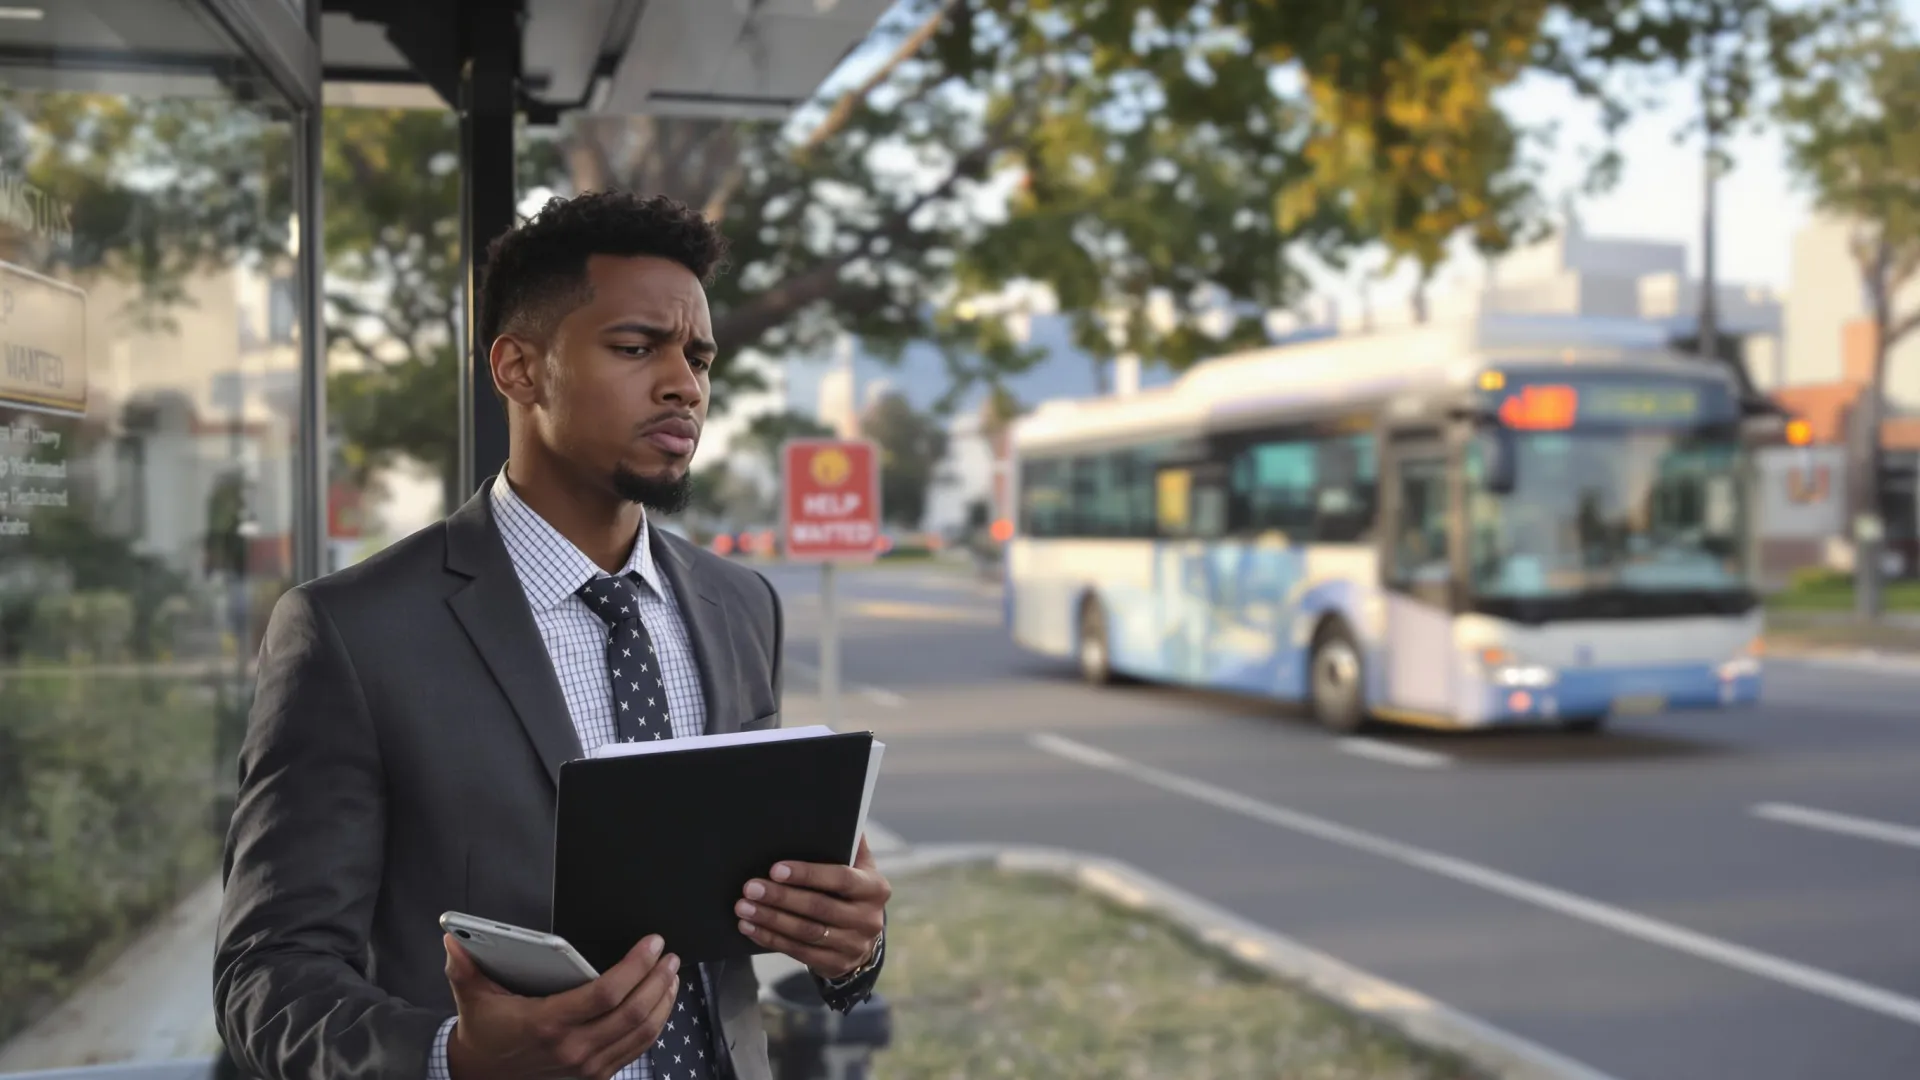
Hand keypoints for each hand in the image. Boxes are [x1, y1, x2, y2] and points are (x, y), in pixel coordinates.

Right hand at [443, 933, 681, 1079]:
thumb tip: (452, 939)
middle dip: (659, 980)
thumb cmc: (483, 1033)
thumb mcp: (472, 998)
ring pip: (642, 1034)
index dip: (636, 966)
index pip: (606, 992)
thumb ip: (464, 967)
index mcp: (548, 1023)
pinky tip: (660, 1003)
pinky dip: (655, 1025)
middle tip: (669, 956)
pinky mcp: (595, 1076)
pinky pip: (636, 1050)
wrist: (480, 1077)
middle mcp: (573, 1048)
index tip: (652, 943)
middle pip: (633, 1012)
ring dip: (664, 1002)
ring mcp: (588, 1066)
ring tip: (672, 975)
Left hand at [736, 835, 890, 979]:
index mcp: (874, 888)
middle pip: (819, 907)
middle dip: (781, 897)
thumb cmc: (851, 890)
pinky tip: (750, 926)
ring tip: (743, 907)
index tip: (775, 869)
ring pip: (805, 932)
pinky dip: (770, 938)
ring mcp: (853, 945)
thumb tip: (833, 806)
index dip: (807, 874)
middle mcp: (868, 918)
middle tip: (750, 887)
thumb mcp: (858, 867)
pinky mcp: (836, 964)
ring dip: (771, 919)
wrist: (862, 937)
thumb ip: (849, 842)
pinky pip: (798, 952)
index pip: (840, 878)